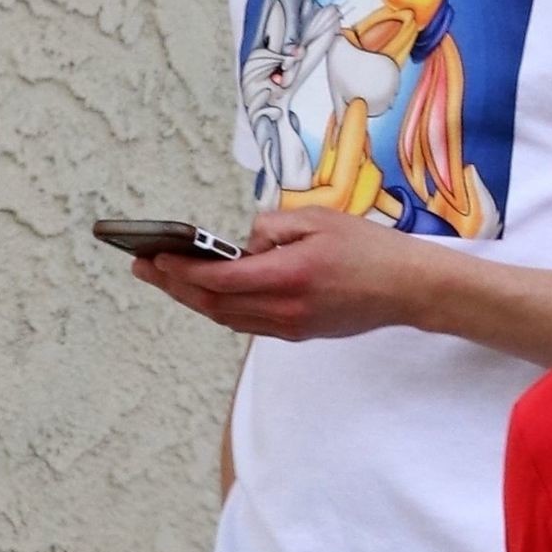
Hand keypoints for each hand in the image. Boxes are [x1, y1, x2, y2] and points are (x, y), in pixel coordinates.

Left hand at [131, 207, 444, 340]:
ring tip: (165, 280)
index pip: (221, 278)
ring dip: (192, 300)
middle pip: (214, 304)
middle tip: (143, 268)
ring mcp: (290, 326)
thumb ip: (272, 227)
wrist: (408, 289)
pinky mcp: (298, 332)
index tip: (155, 257)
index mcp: (288, 276)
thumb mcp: (319, 218)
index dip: (182, 270)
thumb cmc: (370, 248)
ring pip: (227, 318)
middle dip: (174, 286)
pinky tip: (207, 294)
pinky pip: (247, 323)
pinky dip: (220, 308)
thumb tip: (245, 243)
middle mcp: (284, 309)